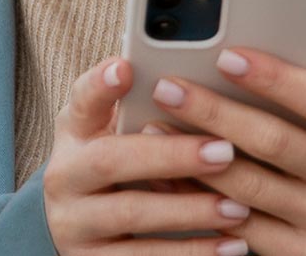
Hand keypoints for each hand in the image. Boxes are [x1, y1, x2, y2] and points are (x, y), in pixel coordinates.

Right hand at [43, 57, 257, 255]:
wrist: (76, 230)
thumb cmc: (114, 166)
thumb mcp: (111, 132)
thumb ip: (140, 105)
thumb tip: (188, 69)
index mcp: (74, 133)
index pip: (81, 101)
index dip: (101, 85)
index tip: (126, 67)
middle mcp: (65, 176)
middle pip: (112, 161)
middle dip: (171, 156)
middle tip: (225, 151)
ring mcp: (75, 224)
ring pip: (132, 214)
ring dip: (190, 210)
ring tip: (239, 207)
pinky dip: (192, 253)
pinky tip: (232, 245)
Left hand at [156, 29, 305, 255]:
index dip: (273, 78)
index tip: (224, 55)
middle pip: (276, 141)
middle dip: (215, 111)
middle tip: (167, 87)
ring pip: (249, 186)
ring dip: (194, 156)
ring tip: (153, 127)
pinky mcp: (303, 255)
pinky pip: (236, 226)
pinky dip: (195, 199)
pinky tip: (164, 176)